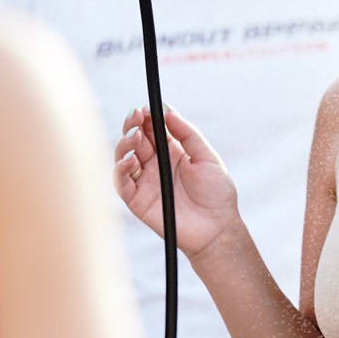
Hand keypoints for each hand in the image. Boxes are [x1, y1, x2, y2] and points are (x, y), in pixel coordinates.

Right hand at [115, 106, 242, 257]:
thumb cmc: (217, 194)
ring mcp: (145, 182)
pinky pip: (122, 183)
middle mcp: (154, 165)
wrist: (218, 229)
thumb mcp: (207, 157)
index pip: (151, 129)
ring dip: (125, 144)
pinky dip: (121, 170)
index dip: (145, 117)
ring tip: (135, 137)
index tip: (145, 108)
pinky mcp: (137, 201)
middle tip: (136, 118)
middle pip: (134, 140)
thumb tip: (167, 110)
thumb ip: (188, 134)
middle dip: (132, 126)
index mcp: (171, 152)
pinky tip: (130, 160)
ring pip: (123, 158)